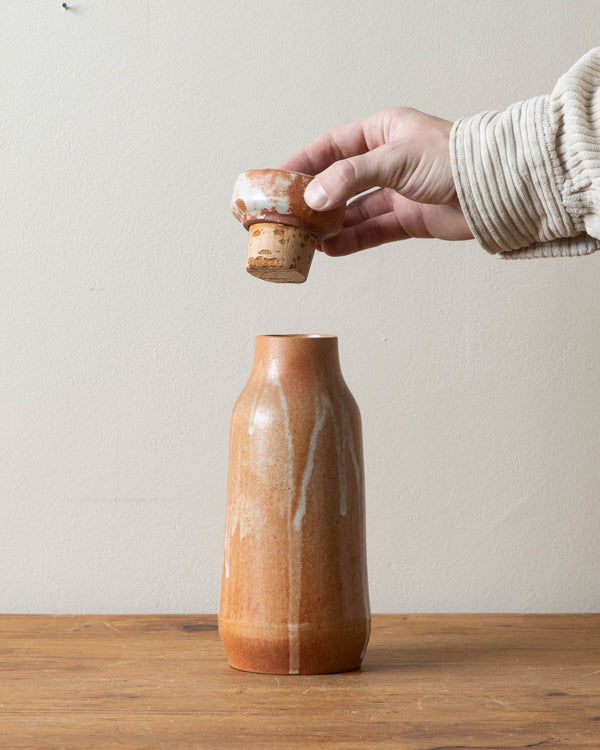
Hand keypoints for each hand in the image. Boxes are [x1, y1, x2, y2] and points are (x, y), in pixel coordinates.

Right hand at [279, 108, 472, 254]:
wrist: (494, 189)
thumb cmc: (452, 158)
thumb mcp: (393, 159)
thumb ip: (350, 177)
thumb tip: (313, 198)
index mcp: (382, 132)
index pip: (332, 146)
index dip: (303, 162)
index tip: (278, 178)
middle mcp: (387, 162)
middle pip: (340, 181)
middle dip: (314, 199)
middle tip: (288, 215)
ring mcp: (397, 192)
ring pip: (354, 210)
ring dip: (331, 225)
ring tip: (305, 239)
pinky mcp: (408, 219)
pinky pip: (372, 230)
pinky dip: (352, 240)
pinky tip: (331, 250)